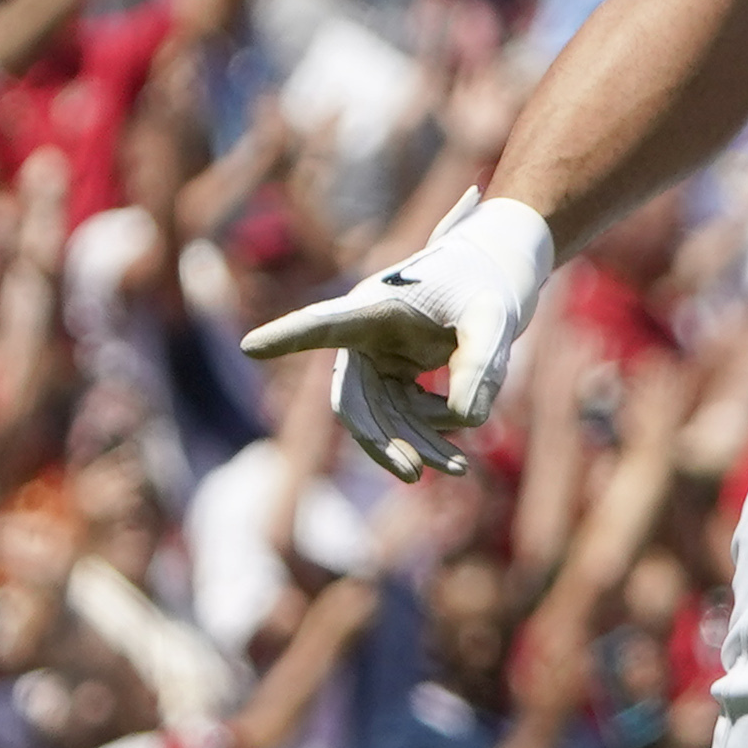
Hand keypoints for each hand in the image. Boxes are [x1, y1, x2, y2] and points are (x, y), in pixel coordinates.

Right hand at [239, 197, 561, 478]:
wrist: (495, 274)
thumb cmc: (486, 284)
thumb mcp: (495, 317)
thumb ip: (481, 363)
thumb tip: (466, 422)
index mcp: (373, 307)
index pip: (324, 323)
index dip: (288, 336)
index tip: (252, 346)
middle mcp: (364, 337)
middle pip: (353, 400)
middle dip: (380, 440)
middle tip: (412, 473)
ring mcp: (377, 360)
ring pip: (381, 420)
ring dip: (413, 446)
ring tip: (457, 468)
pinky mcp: (396, 378)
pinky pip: (401, 420)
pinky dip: (427, 438)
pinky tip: (455, 456)